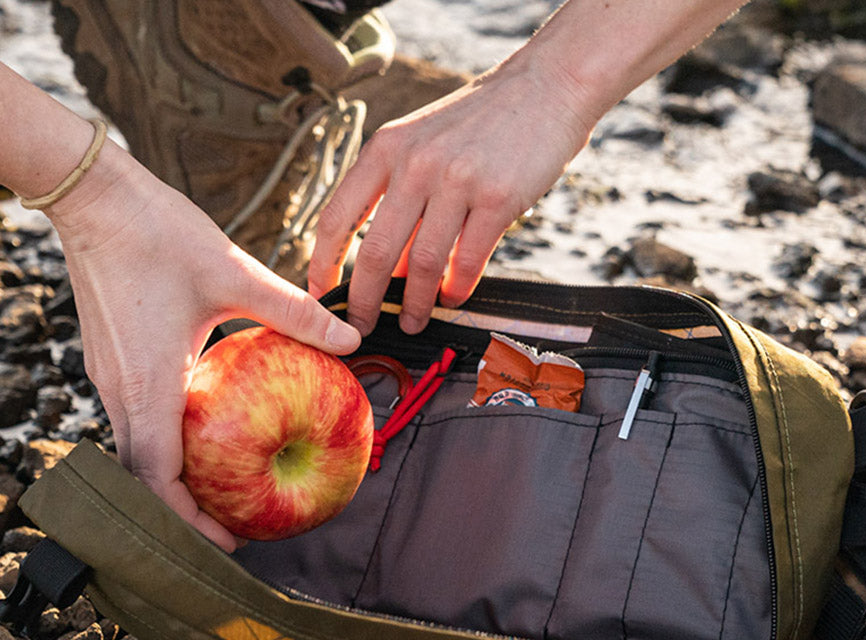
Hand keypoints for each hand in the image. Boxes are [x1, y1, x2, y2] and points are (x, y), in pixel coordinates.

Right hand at [46, 145, 360, 550]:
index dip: (190, 519)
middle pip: (145, 475)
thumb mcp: (235, 274)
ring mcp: (109, 376)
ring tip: (222, 489)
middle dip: (186, 509)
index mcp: (148, 384)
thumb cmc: (158, 234)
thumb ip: (294, 311)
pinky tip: (205, 432)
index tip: (229, 539)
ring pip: (137, 449)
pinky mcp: (110, 360)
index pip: (158, 478)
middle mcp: (121, 390)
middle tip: (234, 525)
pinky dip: (167, 442)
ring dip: (176, 477)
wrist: (91, 197)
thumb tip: (352, 334)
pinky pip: (136, 418)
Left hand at [307, 52, 596, 333]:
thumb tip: (386, 266)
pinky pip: (466, 260)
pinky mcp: (498, 198)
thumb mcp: (424, 142)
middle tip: (360, 327)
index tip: (318, 294)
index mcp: (386, 149)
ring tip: (412, 323)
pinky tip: (452, 298)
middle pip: (375, 252)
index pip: (338, 217)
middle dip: (364, 300)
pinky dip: (456, 288)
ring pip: (420, 264)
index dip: (322, 263)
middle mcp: (415, 164)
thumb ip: (400, 194)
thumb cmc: (482, 123)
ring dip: (414, 304)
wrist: (546, 87)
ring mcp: (457, 181)